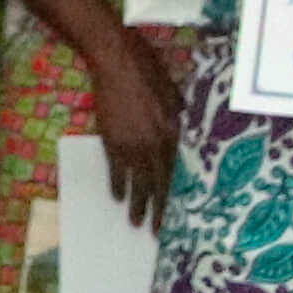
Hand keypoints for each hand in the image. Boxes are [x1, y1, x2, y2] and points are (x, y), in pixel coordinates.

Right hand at [82, 29, 181, 223]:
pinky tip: (117, 198)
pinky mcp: (110, 138)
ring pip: (135, 182)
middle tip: (156, 232)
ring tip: (135, 223)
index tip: (176, 212)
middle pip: (157, 183)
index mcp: (172, 132)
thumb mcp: (174, 92)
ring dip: (136, 204)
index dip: (174, 194)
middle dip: (157, 210)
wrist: (116, 60)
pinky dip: (116, 185)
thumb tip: (182, 131)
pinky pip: (114, 169)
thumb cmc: (149, 69)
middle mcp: (154, 143)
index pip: (175, 171)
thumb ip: (178, 115)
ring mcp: (131, 143)